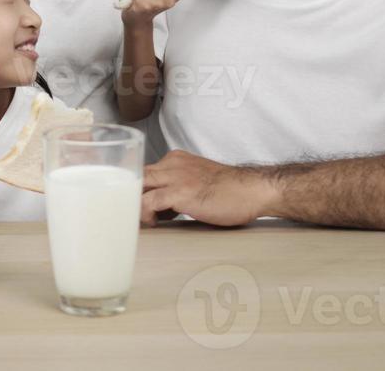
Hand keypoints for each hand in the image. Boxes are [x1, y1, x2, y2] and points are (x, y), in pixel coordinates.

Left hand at [140, 151, 269, 227]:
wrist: (252, 190)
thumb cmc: (231, 191)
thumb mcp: (198, 181)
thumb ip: (178, 187)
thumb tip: (160, 209)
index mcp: (176, 159)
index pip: (145, 171)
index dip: (140, 191)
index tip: (143, 208)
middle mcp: (172, 164)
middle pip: (137, 176)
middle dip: (132, 196)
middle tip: (136, 216)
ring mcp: (175, 177)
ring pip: (138, 187)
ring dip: (135, 206)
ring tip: (144, 221)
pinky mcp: (179, 193)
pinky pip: (148, 202)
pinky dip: (146, 214)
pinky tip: (154, 223)